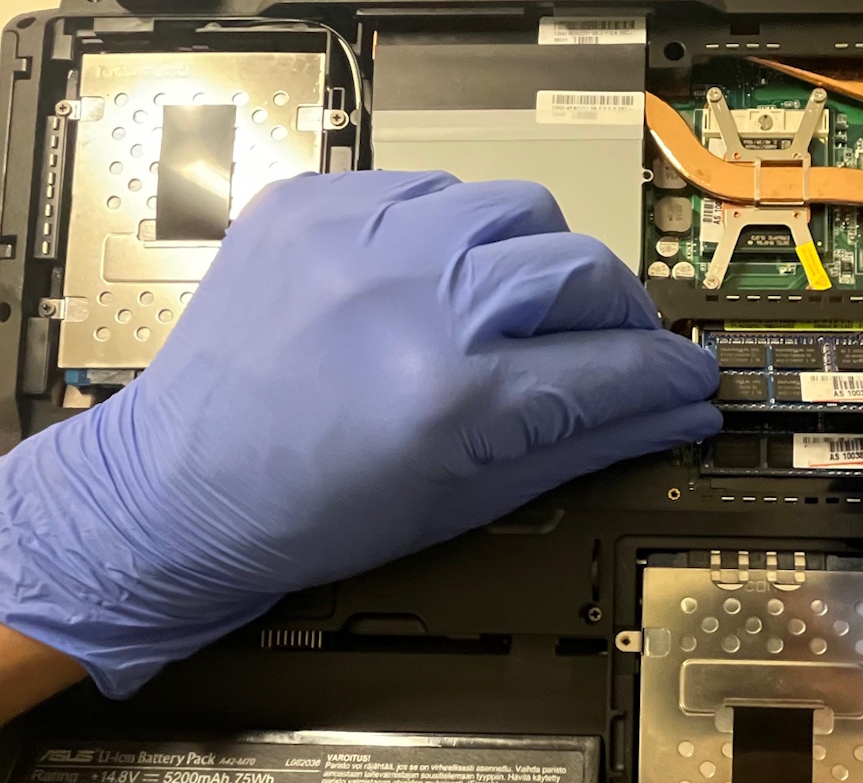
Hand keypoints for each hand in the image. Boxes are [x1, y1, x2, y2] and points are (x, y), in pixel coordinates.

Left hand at [0, 171, 720, 696]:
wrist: (171, 489)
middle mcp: (408, 297)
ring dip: (535, 256)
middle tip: (613, 341)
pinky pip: (427, 186)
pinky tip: (431, 279)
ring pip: (511, 205)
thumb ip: (584, 445)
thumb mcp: (462, 501)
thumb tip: (677, 413)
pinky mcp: (307, 203)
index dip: (667, 373)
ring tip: (513, 304)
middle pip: (576, 266)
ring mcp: (354, 237)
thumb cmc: (308, 516)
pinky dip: (451, 229)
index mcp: (449, 394)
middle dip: (616, 309)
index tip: (691, 375)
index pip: (609, 365)